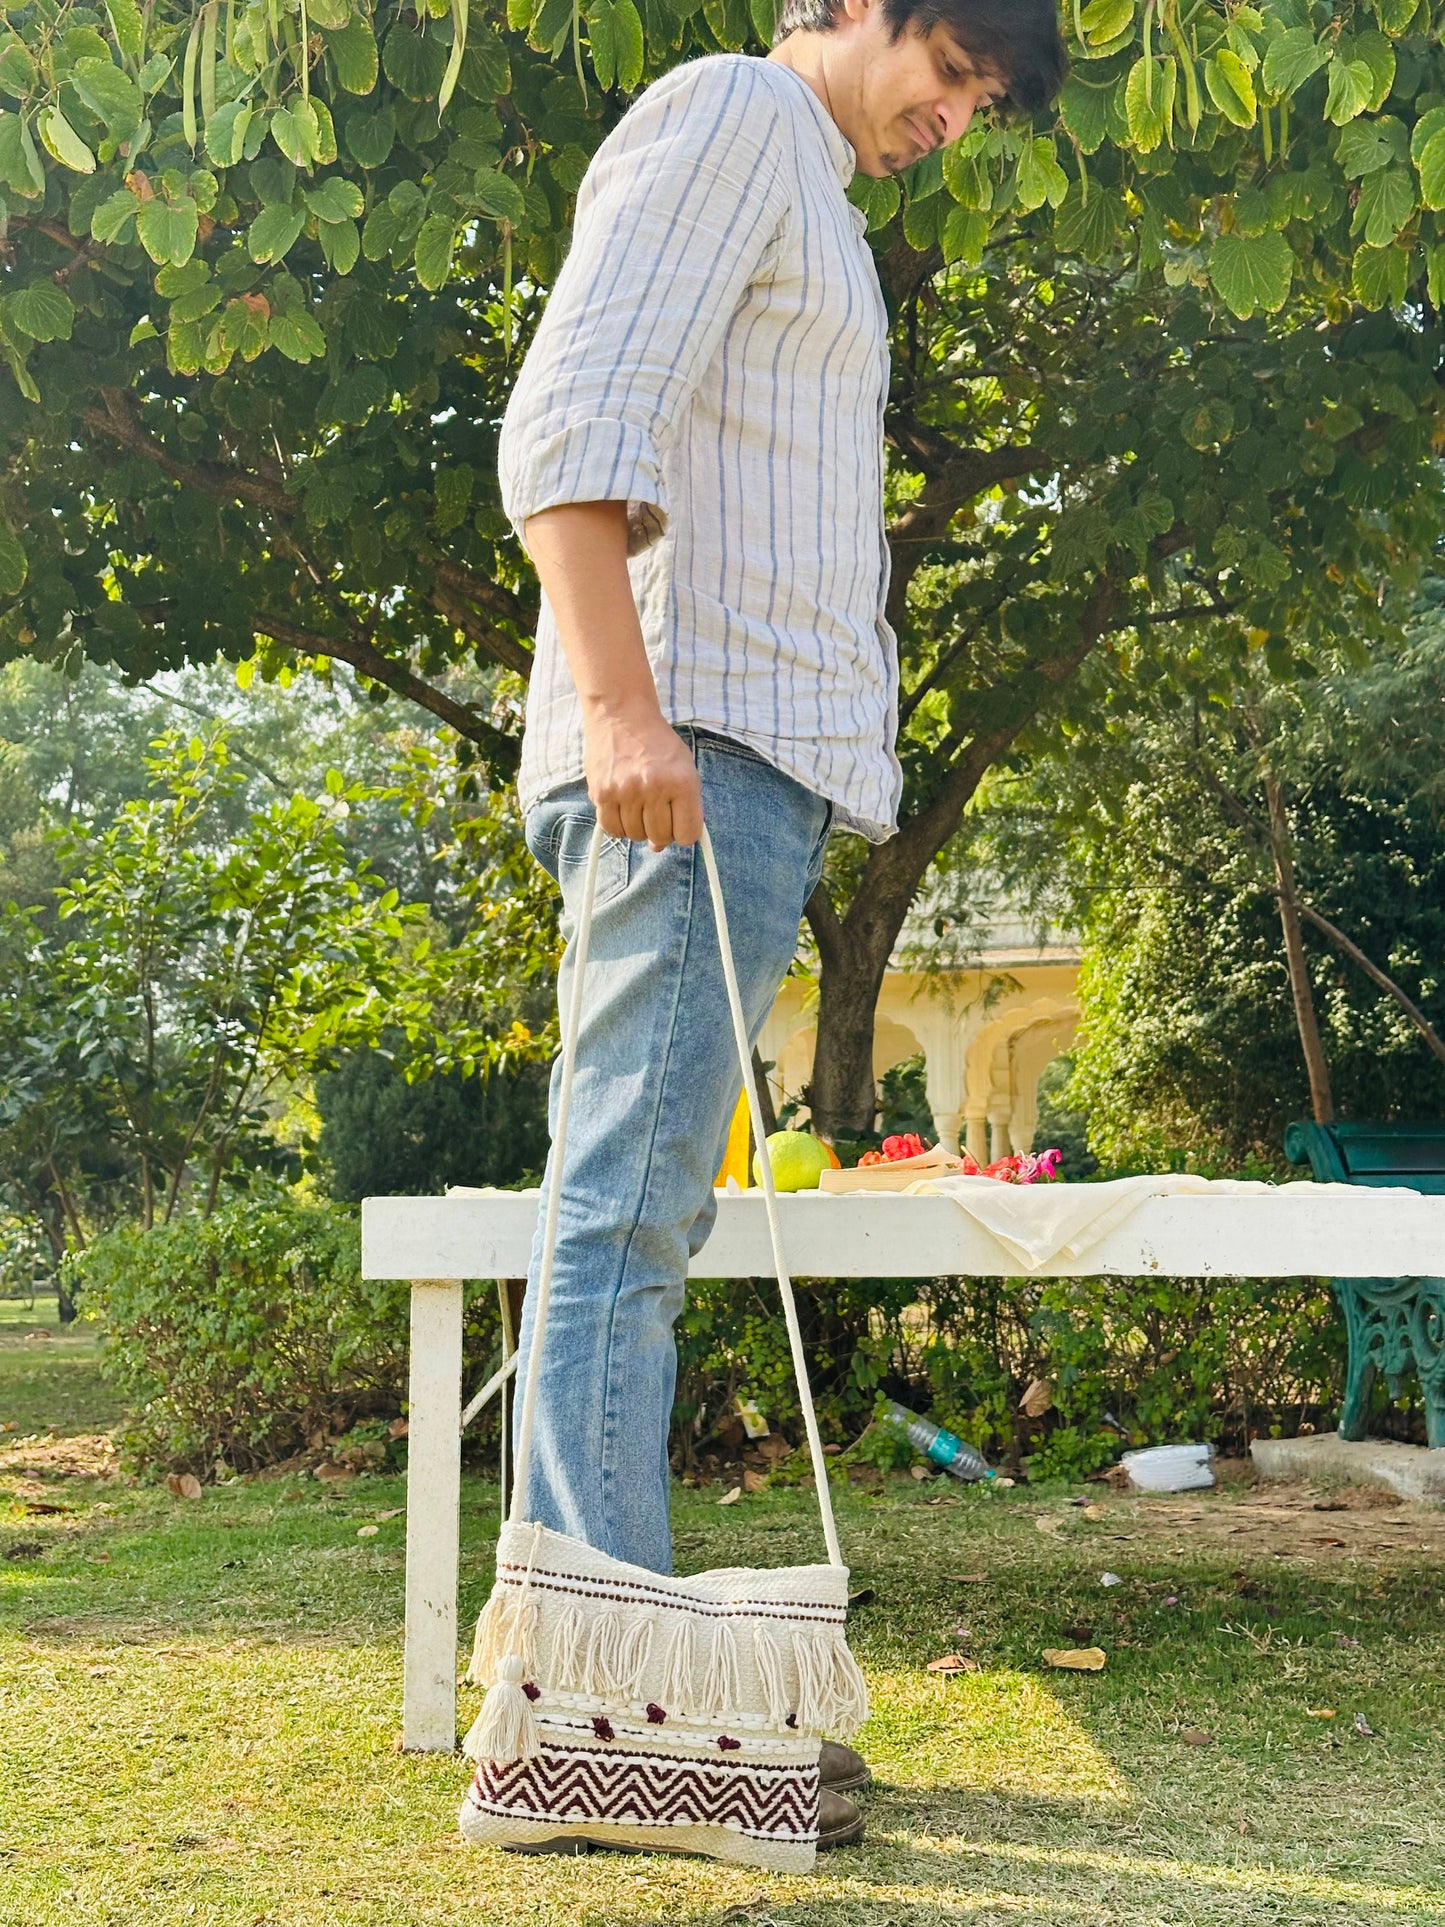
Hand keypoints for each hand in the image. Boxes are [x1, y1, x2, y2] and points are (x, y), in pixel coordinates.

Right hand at [583, 700, 702, 849]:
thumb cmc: (657, 744)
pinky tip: (622, 809)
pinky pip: (610, 828)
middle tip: (655, 810)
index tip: (678, 823)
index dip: (684, 833)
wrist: (622, 714)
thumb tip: (659, 847)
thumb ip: (683, 808)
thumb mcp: (684, 768)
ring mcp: (626, 791)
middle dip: (660, 830)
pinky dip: (618, 825)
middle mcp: (655, 788)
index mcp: (682, 782)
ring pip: (635, 835)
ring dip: (638, 827)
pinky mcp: (601, 792)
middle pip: (660, 837)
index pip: (688, 834)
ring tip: (638, 804)